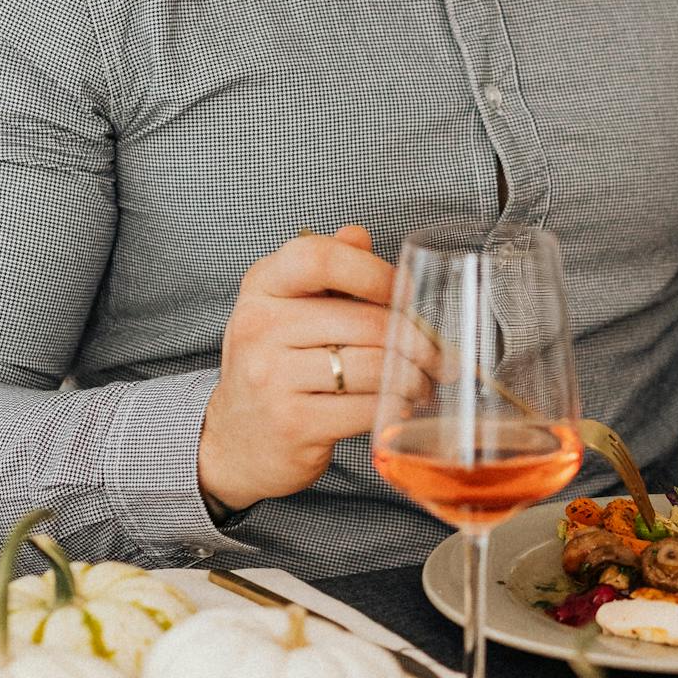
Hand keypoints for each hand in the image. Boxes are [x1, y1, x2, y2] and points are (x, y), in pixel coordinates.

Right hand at [198, 226, 407, 511]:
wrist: (238, 441)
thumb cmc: (274, 368)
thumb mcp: (285, 311)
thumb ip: (324, 271)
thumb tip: (358, 235)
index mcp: (261, 288)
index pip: (320, 258)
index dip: (375, 272)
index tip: (407, 292)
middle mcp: (259, 327)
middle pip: (364, 320)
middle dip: (418, 339)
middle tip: (440, 355)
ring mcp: (271, 377)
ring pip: (373, 365)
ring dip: (414, 377)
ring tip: (424, 382)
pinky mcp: (293, 423)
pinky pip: (367, 407)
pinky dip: (396, 406)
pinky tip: (403, 406)